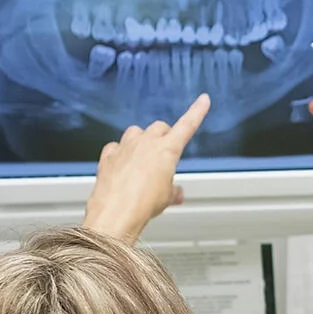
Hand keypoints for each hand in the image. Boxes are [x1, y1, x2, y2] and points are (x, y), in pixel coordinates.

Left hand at [82, 94, 208, 243]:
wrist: (116, 213)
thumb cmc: (143, 204)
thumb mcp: (166, 198)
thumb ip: (172, 190)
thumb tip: (175, 193)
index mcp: (167, 149)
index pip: (187, 125)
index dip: (197, 112)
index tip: (203, 100)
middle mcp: (145, 142)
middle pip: (159, 127)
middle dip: (164, 136)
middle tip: (164, 153)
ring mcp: (125, 146)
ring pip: (136, 132)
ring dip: (141, 141)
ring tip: (142, 159)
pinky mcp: (109, 155)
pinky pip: (116, 146)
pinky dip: (120, 153)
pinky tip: (122, 164)